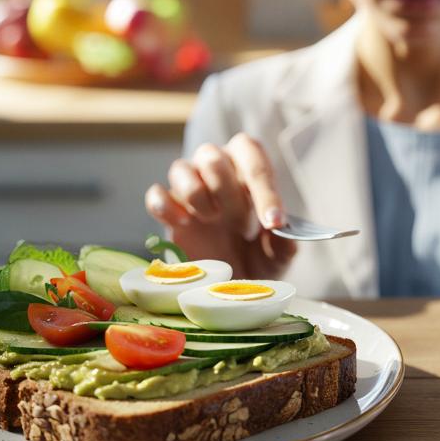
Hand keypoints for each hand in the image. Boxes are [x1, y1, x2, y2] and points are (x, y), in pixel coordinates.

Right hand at [144, 133, 297, 278]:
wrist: (228, 284)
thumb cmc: (257, 258)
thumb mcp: (278, 257)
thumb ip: (283, 244)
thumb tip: (281, 231)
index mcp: (249, 169)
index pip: (254, 159)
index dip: (265, 190)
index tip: (274, 223)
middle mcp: (216, 168)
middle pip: (212, 156)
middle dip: (229, 194)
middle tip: (243, 228)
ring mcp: (188, 185)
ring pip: (180, 168)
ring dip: (199, 198)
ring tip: (213, 222)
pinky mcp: (167, 207)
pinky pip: (156, 195)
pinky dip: (167, 209)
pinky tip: (183, 225)